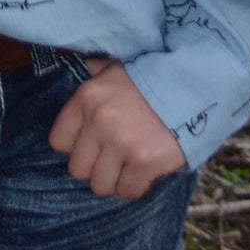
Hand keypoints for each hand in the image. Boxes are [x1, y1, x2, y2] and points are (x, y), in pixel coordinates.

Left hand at [48, 61, 185, 200]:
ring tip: (128, 166)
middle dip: (94, 167)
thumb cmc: (149, 80)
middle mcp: (99, 120)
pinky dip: (135, 186)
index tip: (91, 145)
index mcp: (87, 97)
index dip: (75, 147)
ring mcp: (122, 142)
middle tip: (112, 159)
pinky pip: (128, 191)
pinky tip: (144, 171)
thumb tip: (64, 59)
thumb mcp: (114, 69)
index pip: (58, 141)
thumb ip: (91, 73)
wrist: (191, 87)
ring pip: (100, 185)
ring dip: (114, 180)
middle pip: (77, 169)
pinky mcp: (145, 161)